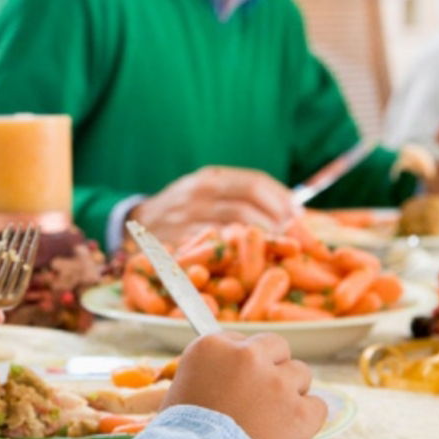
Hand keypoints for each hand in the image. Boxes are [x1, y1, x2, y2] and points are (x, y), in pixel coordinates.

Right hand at [130, 166, 297, 244]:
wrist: (138, 222)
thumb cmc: (186, 209)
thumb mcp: (210, 192)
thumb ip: (243, 196)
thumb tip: (294, 209)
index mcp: (210, 177)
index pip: (254, 182)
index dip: (281, 198)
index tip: (299, 214)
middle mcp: (197, 193)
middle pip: (247, 203)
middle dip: (277, 220)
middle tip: (293, 237)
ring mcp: (186, 217)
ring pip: (234, 225)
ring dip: (262, 239)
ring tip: (277, 249)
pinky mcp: (177, 241)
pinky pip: (214, 248)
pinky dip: (236, 254)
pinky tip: (249, 261)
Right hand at [160, 332, 325, 438]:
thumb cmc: (182, 438)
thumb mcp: (181, 391)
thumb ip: (209, 373)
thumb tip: (224, 377)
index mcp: (212, 347)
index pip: (240, 340)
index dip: (242, 364)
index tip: (240, 382)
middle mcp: (247, 356)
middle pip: (276, 346)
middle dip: (273, 367)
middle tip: (263, 395)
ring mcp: (277, 383)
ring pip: (300, 373)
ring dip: (291, 392)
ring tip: (273, 419)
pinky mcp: (301, 411)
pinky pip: (318, 405)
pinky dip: (307, 420)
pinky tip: (289, 433)